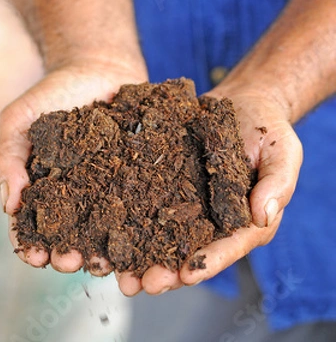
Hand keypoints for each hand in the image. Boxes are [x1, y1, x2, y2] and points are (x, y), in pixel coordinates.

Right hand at [0, 58, 147, 272]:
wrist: (98, 66)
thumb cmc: (53, 93)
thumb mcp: (19, 119)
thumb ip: (8, 157)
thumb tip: (9, 204)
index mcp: (43, 188)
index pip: (31, 226)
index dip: (30, 245)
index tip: (35, 257)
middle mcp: (76, 195)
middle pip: (70, 236)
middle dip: (68, 255)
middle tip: (72, 261)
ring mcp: (109, 187)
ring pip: (106, 229)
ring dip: (104, 251)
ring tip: (106, 260)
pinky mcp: (138, 176)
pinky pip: (140, 204)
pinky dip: (140, 224)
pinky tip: (141, 236)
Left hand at [116, 85, 302, 295]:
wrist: (243, 101)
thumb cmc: (269, 127)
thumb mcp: (283, 150)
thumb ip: (277, 183)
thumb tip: (263, 215)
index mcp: (245, 220)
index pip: (228, 247)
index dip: (208, 262)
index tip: (187, 275)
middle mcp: (212, 218)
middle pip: (188, 250)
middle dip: (164, 270)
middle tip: (138, 284)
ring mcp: (187, 200)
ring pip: (160, 233)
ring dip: (138, 252)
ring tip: (114, 267)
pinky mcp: (167, 180)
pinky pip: (146, 198)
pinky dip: (125, 213)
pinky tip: (104, 224)